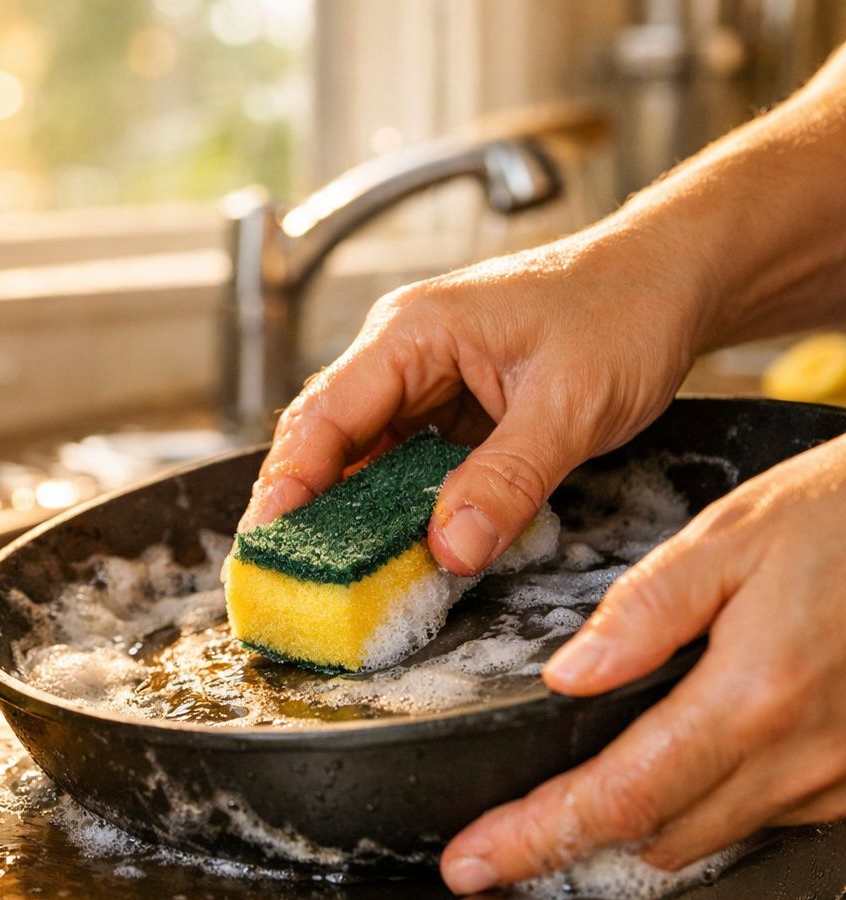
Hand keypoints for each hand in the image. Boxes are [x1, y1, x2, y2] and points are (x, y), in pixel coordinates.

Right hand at [239, 222, 714, 575]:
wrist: (675, 280)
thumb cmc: (625, 312)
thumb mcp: (571, 404)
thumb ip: (507, 480)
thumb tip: (450, 549)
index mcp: (412, 332)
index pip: (325, 412)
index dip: (290, 481)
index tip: (269, 541)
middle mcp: (402, 352)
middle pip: (327, 436)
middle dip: (303, 505)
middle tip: (285, 575)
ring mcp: (423, 380)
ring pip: (362, 454)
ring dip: (348, 511)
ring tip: (329, 575)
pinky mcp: (449, 407)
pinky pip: (403, 462)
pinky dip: (393, 506)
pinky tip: (393, 548)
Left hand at [440, 434, 845, 892]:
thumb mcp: (731, 537)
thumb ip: (644, 610)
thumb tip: (567, 675)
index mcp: (751, 697)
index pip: (618, 797)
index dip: (534, 837)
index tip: (472, 859)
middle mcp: (801, 756)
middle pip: (657, 838)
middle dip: (570, 842)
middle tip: (502, 836)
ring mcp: (839, 776)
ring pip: (711, 837)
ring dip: (642, 827)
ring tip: (580, 798)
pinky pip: (766, 817)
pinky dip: (709, 806)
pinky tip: (682, 768)